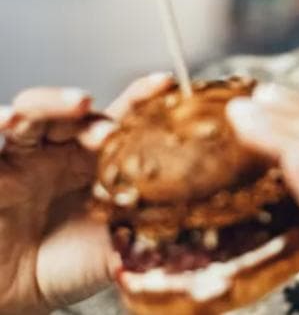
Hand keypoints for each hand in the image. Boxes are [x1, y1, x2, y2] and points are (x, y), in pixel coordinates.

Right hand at [0, 73, 174, 314]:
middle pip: (75, 112)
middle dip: (93, 113)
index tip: (165, 84)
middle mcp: (61, 149)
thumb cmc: (71, 266)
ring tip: (74, 105)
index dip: (142, 98)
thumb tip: (199, 225)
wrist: (19, 295)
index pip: (122, 119)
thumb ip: (150, 231)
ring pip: (32, 115)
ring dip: (50, 104)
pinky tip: (4, 121)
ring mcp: (23, 157)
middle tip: (110, 129)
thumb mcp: (117, 247)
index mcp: (100, 159)